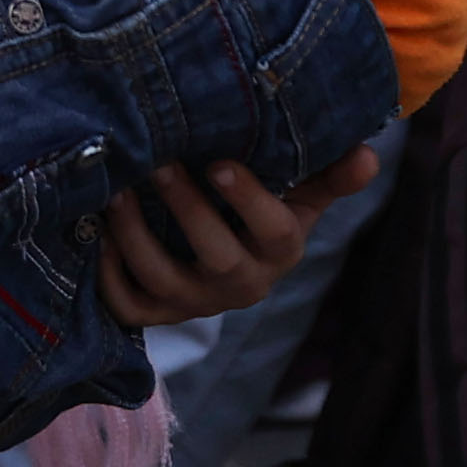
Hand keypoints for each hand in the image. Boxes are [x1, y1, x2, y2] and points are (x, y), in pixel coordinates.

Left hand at [94, 144, 378, 328]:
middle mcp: (241, 283)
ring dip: (136, 238)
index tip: (220, 162)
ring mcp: (196, 301)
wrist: (227, 253)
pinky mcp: (158, 311)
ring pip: (164, 281)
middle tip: (159, 164)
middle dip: (187, 210)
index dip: (248, 201)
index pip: (274, 233)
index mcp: (279, 250)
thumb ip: (331, 174)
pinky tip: (97, 234)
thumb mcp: (300, 191)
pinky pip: (130, 305)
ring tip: (117, 193)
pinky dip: (109, 275)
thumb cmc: (264, 208)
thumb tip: (369, 155)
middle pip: (218, 257)